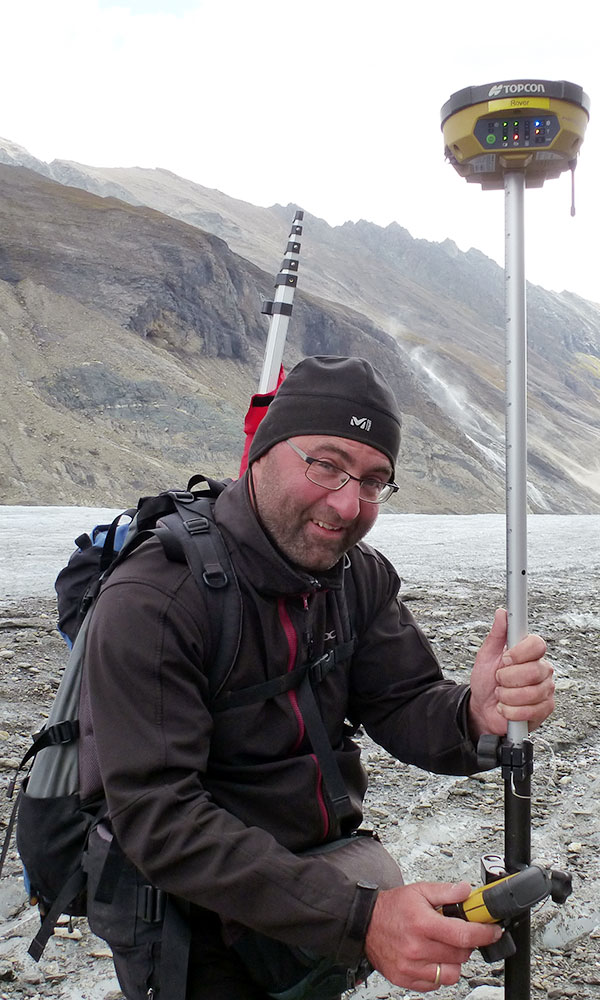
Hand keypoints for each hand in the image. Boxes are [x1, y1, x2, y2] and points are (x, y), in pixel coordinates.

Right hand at [365, 881, 502, 990]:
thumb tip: (467, 892)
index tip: (493, 931)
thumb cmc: (392, 908)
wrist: (364, 924)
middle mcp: (417, 947)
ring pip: (452, 973)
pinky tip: (433, 957)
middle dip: (466, 943)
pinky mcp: (406, 979)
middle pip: (461, 954)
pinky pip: (436, 983)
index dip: (484, 933)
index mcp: (422, 923)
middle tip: (459, 933)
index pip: (463, 934)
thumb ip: (446, 891)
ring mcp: (411, 966)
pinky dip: (440, 972)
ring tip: (444, 947)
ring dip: (454, 961)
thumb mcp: (419, 891)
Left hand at [468, 608, 554, 738]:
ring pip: (531, 693)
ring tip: (502, 694)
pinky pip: (530, 710)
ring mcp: (546, 689)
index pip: (537, 644)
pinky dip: (511, 711)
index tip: (505, 659)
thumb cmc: (486, 681)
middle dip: (508, 678)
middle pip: (534, 671)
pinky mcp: (545, 708)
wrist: (483, 708)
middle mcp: (542, 669)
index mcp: (529, 653)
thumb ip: (497, 634)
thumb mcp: (486, 655)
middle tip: (499, 679)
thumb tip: (502, 613)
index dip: (519, 653)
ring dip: (507, 696)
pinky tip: (506, 707)